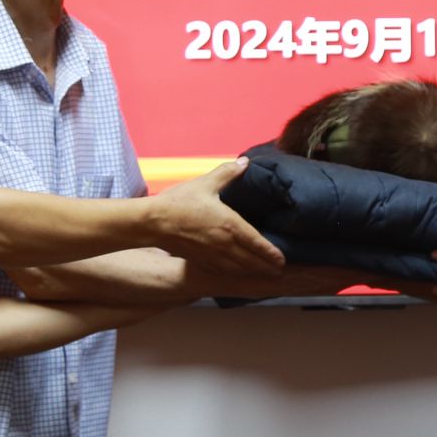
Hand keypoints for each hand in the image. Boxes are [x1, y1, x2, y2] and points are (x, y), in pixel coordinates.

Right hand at [146, 158, 285, 275]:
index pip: (257, 243)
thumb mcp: (206, 183)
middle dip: (267, 267)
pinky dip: (235, 274)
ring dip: (253, 272)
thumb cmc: (179, 201)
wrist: (154, 222)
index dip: (271, 253)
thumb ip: (227, 173)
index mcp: (230, 225)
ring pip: (238, 269)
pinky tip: (238, 273)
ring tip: (264, 274)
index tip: (282, 260)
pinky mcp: (200, 261)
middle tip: (279, 271)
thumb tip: (245, 162)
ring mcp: (213, 256)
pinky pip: (223, 271)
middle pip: (251, 261)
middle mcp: (225, 245)